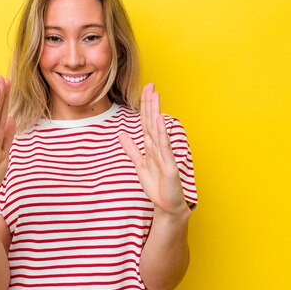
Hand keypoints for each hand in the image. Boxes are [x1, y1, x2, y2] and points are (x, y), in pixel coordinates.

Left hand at [119, 84, 188, 217]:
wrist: (168, 205)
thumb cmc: (157, 186)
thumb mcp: (140, 165)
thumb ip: (131, 149)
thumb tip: (121, 134)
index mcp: (151, 146)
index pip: (147, 122)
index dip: (145, 106)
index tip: (145, 89)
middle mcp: (159, 147)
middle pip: (153, 121)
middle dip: (151, 103)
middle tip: (150, 84)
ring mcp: (165, 155)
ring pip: (158, 130)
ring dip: (156, 112)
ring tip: (155, 95)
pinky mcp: (169, 165)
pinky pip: (164, 147)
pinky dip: (161, 133)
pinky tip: (159, 121)